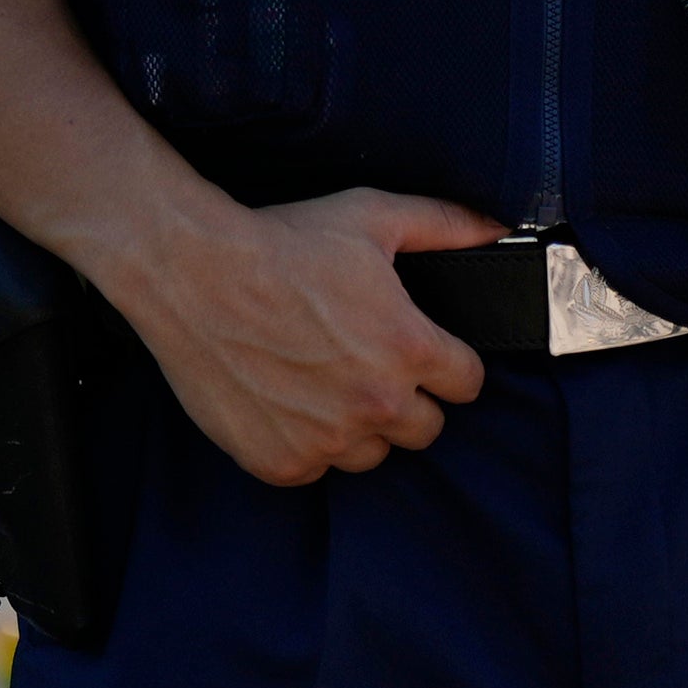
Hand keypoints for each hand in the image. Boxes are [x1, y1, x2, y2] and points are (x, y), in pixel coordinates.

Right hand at [97, 184, 498, 486]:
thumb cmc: (283, 243)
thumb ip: (446, 225)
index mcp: (409, 349)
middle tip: (372, 367)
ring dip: (360, 428)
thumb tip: (496, 228)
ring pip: (372, 455)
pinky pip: (315, 470)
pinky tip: (289, 404)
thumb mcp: (374, 217)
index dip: (449, 365)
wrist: (191, 273)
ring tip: (328, 385)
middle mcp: (374, 403)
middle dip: (409, 400)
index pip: (467, 384)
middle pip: (426, 428)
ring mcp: (324, 439)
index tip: (425, 353)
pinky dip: (307, 445)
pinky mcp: (278, 461)